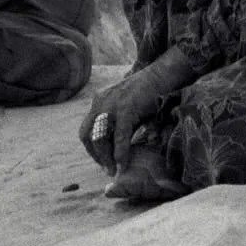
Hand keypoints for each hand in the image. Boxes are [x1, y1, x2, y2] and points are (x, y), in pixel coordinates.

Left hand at [78, 46, 198, 174]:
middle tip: (107, 169)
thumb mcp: (126, 110)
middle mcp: (100, 103)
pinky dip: (120, 152)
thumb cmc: (145, 96)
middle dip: (96, 155)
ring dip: (105, 157)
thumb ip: (118, 126)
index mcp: (98, 103)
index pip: (86, 130)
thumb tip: (117, 151)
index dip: (91, 149)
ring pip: (99, 137)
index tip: (102, 161)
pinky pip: (119, 135)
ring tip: (114, 169)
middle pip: (87, 135)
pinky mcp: (126, 109)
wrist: (159, 76)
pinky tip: (123, 163)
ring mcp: (111, 106)